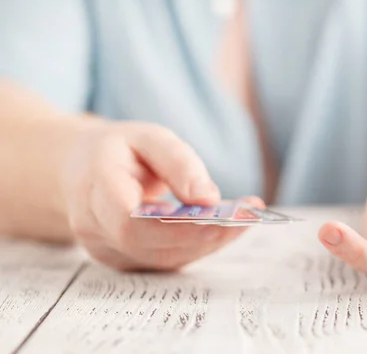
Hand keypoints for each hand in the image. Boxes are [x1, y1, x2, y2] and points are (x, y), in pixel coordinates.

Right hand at [60, 121, 261, 270]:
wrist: (85, 169)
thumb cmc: (120, 149)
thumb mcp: (150, 138)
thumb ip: (177, 163)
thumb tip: (208, 199)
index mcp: (94, 186)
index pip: (131, 221)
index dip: (177, 226)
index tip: (223, 214)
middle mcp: (93, 226)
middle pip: (151, 245)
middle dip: (205, 234)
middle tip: (249, 215)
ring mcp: (106, 249)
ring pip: (163, 258)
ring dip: (210, 242)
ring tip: (246, 218)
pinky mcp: (125, 259)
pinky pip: (166, 259)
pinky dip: (199, 245)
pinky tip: (225, 227)